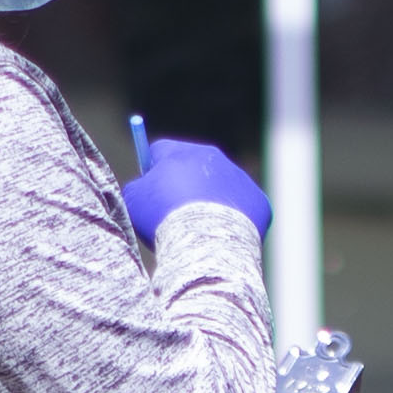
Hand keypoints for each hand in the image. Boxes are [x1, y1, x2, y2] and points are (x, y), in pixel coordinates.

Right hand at [123, 134, 271, 241]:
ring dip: (209, 203)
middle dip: (183, 185)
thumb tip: (143, 187)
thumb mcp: (134, 201)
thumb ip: (136, 187)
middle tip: (173, 213)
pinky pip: (242, 209)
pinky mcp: (259, 202)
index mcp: (181, 152)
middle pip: (193, 166)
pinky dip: (232, 222)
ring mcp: (240, 178)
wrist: (206, 242)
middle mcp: (214, 157)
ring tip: (199, 231)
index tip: (149, 189)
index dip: (151, 169)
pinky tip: (221, 237)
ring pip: (220, 188)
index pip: (160, 150)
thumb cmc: (164, 219)